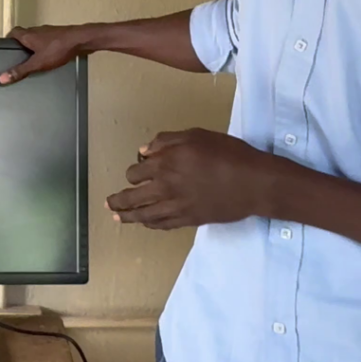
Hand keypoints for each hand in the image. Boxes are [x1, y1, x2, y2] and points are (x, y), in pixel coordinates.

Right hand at [0, 24, 92, 84]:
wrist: (80, 40)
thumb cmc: (59, 47)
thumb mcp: (37, 63)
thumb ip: (20, 71)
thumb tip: (3, 77)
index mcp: (29, 35)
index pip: (14, 32)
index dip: (9, 38)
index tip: (6, 44)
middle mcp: (38, 31)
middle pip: (25, 34)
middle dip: (21, 43)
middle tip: (19, 53)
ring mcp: (50, 32)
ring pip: (37, 37)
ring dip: (34, 45)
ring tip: (33, 56)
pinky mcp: (60, 35)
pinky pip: (49, 40)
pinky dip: (46, 47)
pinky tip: (50, 55)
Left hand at [106, 128, 272, 229]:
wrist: (251, 182)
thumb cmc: (226, 153)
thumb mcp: (196, 135)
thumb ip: (167, 141)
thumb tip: (144, 151)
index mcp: (165, 163)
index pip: (135, 172)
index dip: (133, 171)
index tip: (137, 170)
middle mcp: (165, 187)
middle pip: (132, 198)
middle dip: (118, 200)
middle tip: (109, 203)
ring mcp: (175, 207)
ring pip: (144, 216)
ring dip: (128, 217)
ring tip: (117, 217)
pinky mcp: (188, 220)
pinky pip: (162, 225)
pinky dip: (150, 225)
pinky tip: (147, 224)